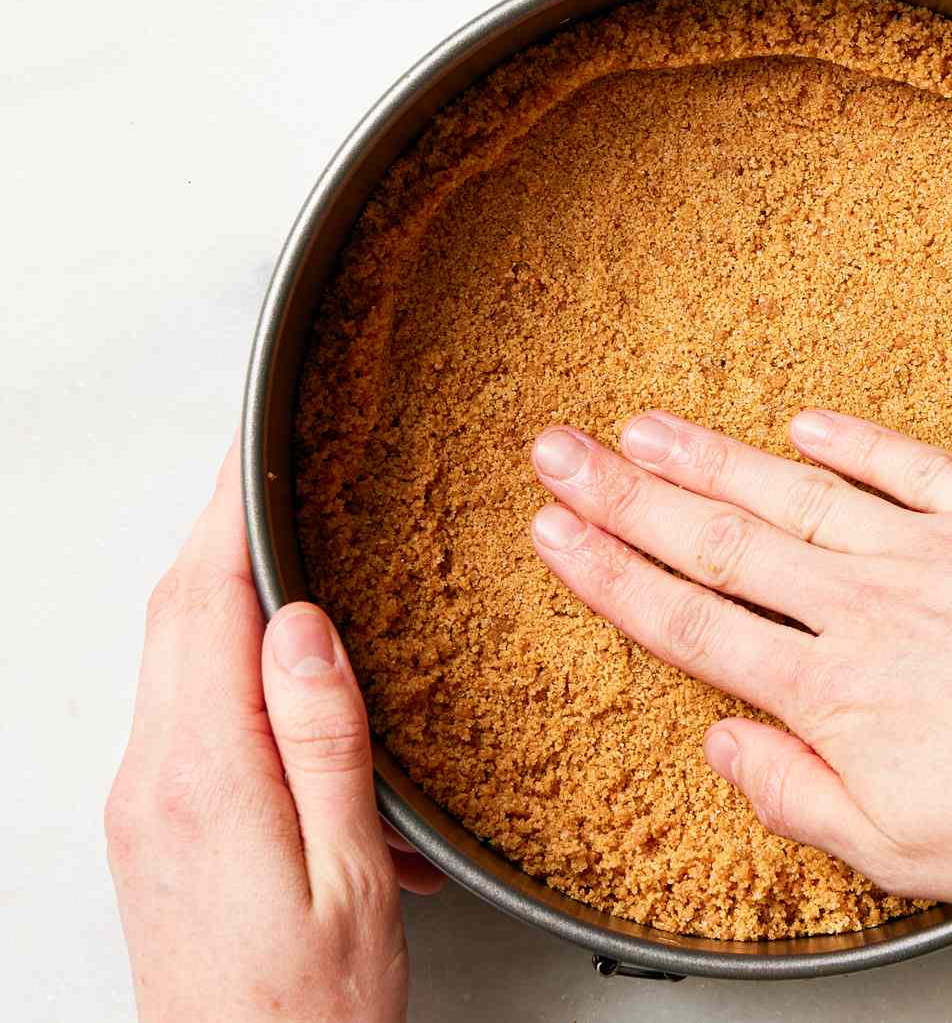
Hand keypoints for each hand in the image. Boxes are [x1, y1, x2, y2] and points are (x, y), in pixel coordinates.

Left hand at [106, 442, 439, 1021]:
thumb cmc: (306, 1013)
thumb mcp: (346, 880)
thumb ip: (323, 743)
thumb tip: (301, 628)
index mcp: (206, 780)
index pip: (208, 606)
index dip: (230, 513)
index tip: (254, 447)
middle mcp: (153, 782)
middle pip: (174, 616)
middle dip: (217, 530)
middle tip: (266, 469)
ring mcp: (142, 803)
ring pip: (171, 655)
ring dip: (216, 587)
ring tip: (275, 542)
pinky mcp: (150, 825)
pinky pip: (178, 705)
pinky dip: (218, 653)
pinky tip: (270, 658)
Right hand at [527, 408, 951, 905]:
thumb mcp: (900, 848)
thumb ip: (797, 792)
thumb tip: (722, 743)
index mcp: (835, 693)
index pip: (694, 625)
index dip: (613, 577)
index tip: (556, 536)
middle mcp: (867, 610)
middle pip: (722, 545)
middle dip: (627, 498)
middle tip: (558, 452)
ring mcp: (934, 553)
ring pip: (799, 496)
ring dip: (712, 459)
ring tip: (645, 426)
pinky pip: (915, 468)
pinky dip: (856, 442)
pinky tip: (803, 420)